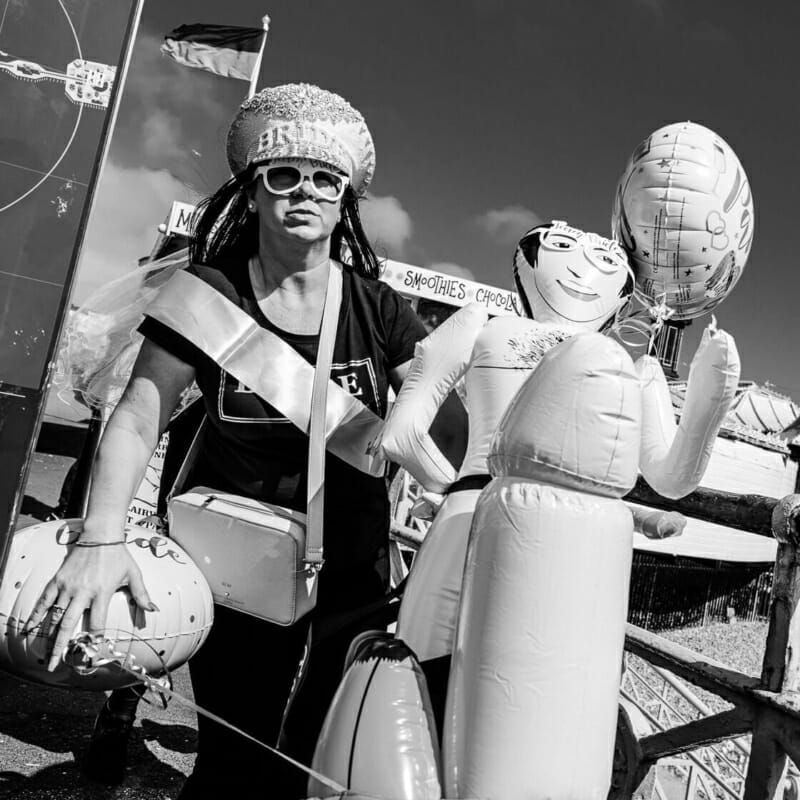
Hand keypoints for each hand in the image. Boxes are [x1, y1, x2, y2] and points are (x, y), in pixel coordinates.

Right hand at [25, 538, 155, 671]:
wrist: (101, 536)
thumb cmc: (119, 556)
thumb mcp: (134, 574)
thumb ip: (142, 594)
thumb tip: (154, 610)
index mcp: (102, 592)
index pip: (97, 623)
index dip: (95, 639)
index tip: (91, 652)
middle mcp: (83, 592)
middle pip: (69, 624)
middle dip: (61, 646)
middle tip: (54, 664)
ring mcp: (68, 586)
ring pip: (55, 615)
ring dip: (48, 636)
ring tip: (45, 654)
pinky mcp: (58, 580)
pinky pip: (44, 600)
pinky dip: (37, 615)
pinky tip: (30, 628)